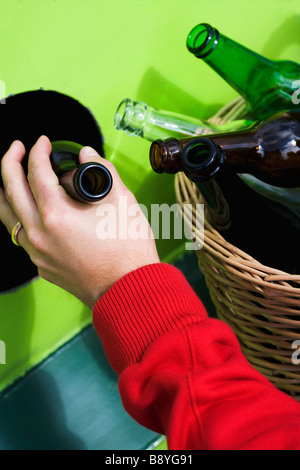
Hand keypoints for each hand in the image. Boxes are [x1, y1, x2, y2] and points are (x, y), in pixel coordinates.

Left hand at [0, 136, 159, 307]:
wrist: (129, 289)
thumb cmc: (127, 250)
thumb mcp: (121, 200)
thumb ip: (102, 169)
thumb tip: (88, 155)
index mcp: (56, 215)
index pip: (37, 172)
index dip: (38, 151)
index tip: (43, 142)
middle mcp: (39, 235)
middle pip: (11, 190)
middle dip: (10, 163)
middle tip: (17, 148)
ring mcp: (38, 253)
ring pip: (8, 216)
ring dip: (7, 192)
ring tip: (10, 179)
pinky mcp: (43, 266)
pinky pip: (22, 237)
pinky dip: (21, 217)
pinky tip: (31, 212)